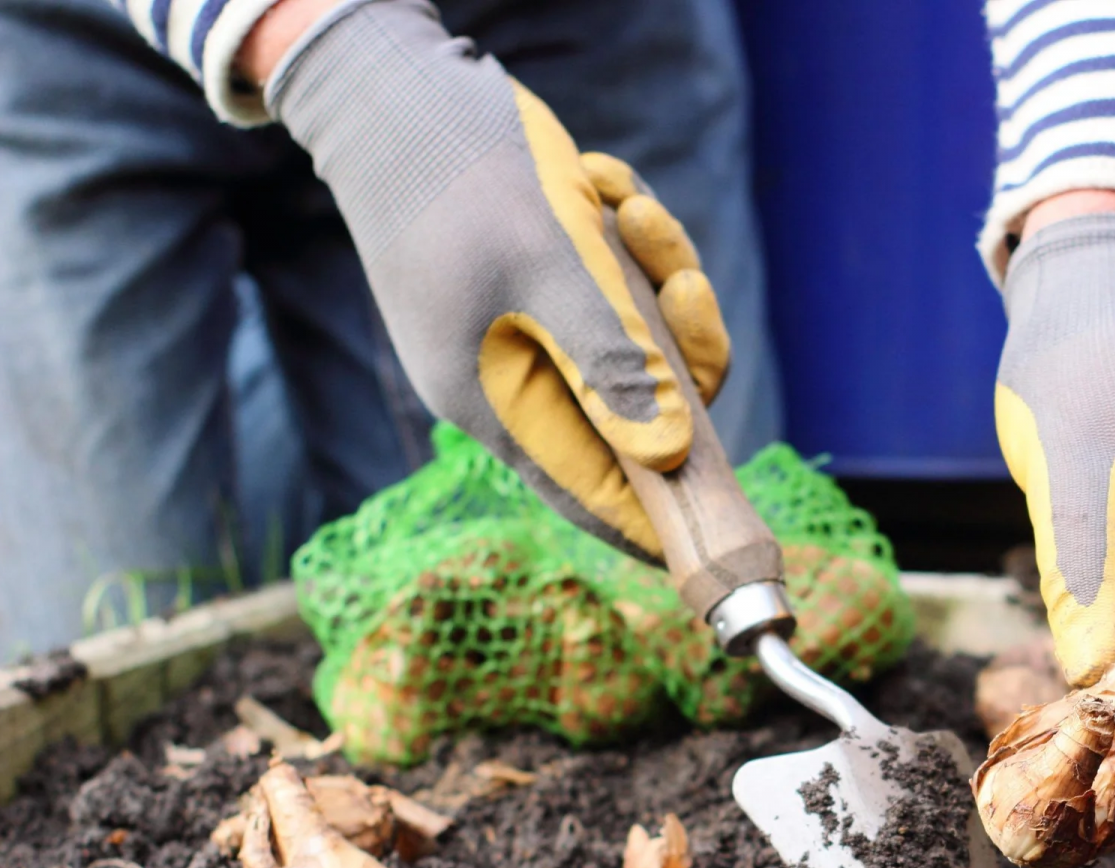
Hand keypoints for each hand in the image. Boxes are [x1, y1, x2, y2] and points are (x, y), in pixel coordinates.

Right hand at [263, 0, 728, 558]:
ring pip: (634, 335)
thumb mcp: (551, 272)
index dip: (657, 516)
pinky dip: (624, 234)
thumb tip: (671, 457)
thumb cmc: (465, 183)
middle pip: (633, 406)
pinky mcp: (541, 286)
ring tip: (624, 202)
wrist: (397, 92)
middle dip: (676, 344)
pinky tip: (599, 179)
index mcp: (499, 403)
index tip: (717, 528)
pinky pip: (612, 283)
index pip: (591, 490)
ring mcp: (526, 333)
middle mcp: (514, 379)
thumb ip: (611, 363)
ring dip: (653, 269)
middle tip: (684, 285)